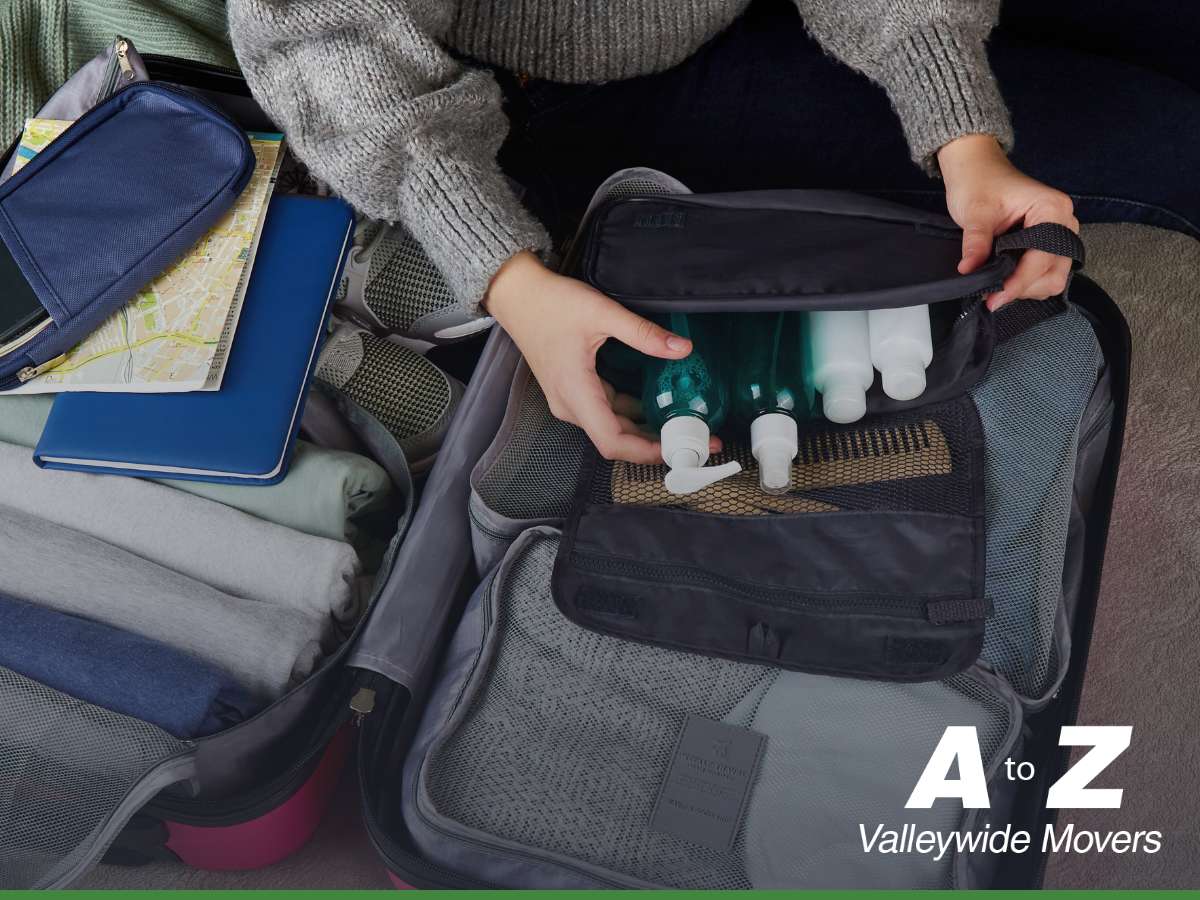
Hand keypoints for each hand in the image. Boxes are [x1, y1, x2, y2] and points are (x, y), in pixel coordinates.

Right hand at [485, 251, 719, 463]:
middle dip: (655, 443)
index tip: (678, 447)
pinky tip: (656, 406)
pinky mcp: (573, 392)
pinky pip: (606, 413)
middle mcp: (570, 405)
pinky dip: (631, 415)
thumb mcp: (601, 313)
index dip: (646, 451)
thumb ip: (643, 333)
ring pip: (612, 428)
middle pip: (616, 440)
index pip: (612, 440)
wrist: (517, 296)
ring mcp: (570, 401)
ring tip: (681, 424)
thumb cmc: (550, 304)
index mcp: (574, 392)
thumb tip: (681, 349)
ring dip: (645, 431)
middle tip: (694, 438)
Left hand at [939, 134, 1078, 310]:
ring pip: (1053, 277)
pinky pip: (1045, 272)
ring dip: (1025, 287)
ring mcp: (1059, 234)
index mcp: (1053, 209)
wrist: (977, 169)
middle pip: (1055, 273)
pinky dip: (1026, 281)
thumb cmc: (979, 182)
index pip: (1042, 258)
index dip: (1018, 282)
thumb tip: (970, 271)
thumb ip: (976, 243)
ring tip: (997, 284)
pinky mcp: (1048, 243)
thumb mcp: (975, 212)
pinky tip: (1004, 278)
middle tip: (993, 292)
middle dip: (1024, 287)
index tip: (994, 298)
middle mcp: (1064, 223)